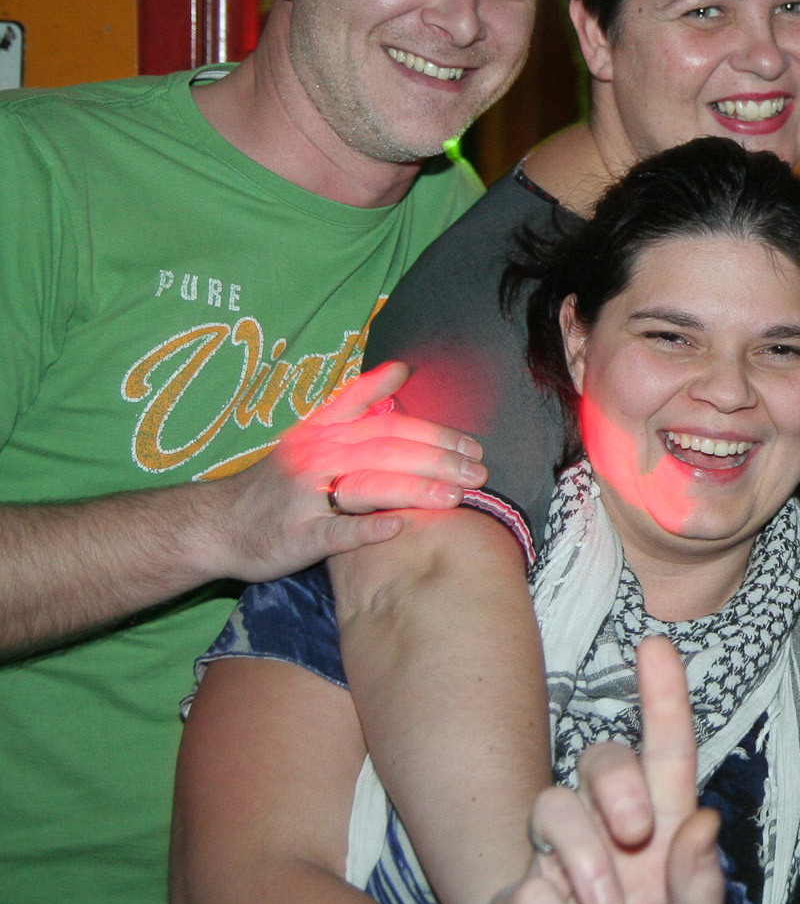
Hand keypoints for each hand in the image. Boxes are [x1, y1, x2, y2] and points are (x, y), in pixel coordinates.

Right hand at [198, 362, 487, 582]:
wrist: (215, 525)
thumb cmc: (276, 483)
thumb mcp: (311, 432)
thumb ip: (356, 402)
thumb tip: (401, 369)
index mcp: (324, 432)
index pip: (388, 424)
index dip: (433, 432)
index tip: (472, 443)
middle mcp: (315, 456)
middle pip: (385, 451)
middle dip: (438, 460)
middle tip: (479, 472)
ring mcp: (304, 495)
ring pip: (366, 485)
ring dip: (415, 489)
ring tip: (455, 497)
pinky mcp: (296, 534)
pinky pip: (335, 530)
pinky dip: (367, 528)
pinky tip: (398, 527)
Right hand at [486, 637, 726, 903]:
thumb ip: (699, 888)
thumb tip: (703, 822)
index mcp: (664, 837)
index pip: (665, 755)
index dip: (663, 698)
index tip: (656, 646)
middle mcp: (609, 840)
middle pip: (597, 762)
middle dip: (616, 781)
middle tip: (637, 831)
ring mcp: (558, 870)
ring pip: (551, 809)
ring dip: (583, 858)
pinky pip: (526, 887)